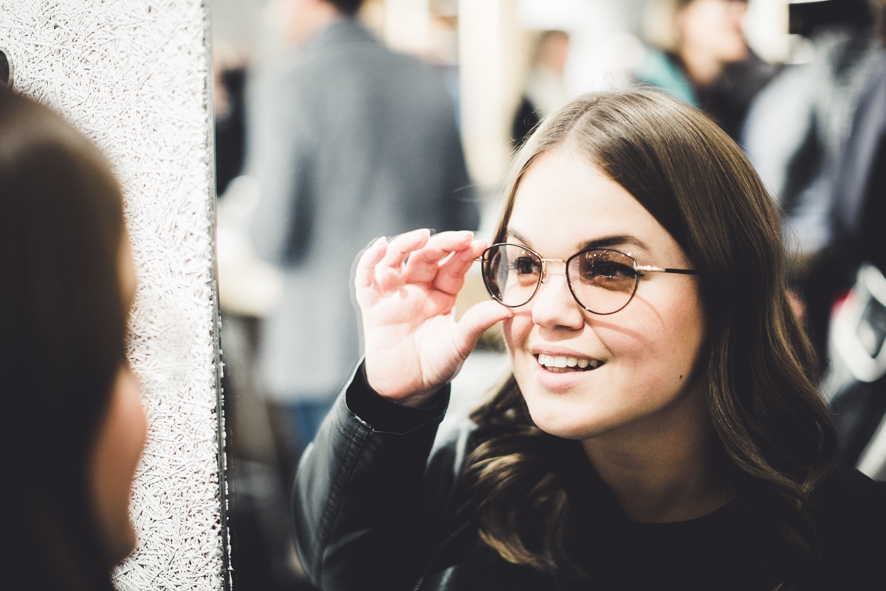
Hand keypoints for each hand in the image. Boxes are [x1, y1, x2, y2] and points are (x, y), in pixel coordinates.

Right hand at [355, 229, 512, 406]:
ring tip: (422, 236)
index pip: (453, 267)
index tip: (482, 243)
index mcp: (441, 295)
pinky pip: (366, 279)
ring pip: (395, 259)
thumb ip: (477, 323)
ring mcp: (394, 296)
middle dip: (443, 243)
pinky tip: (379, 246)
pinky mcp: (372, 307)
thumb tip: (509, 308)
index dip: (465, 253)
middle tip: (462, 237)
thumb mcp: (459, 344)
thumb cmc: (434, 365)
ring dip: (406, 244)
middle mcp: (417, 290)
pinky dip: (369, 260)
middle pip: (426, 256)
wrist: (407, 390)